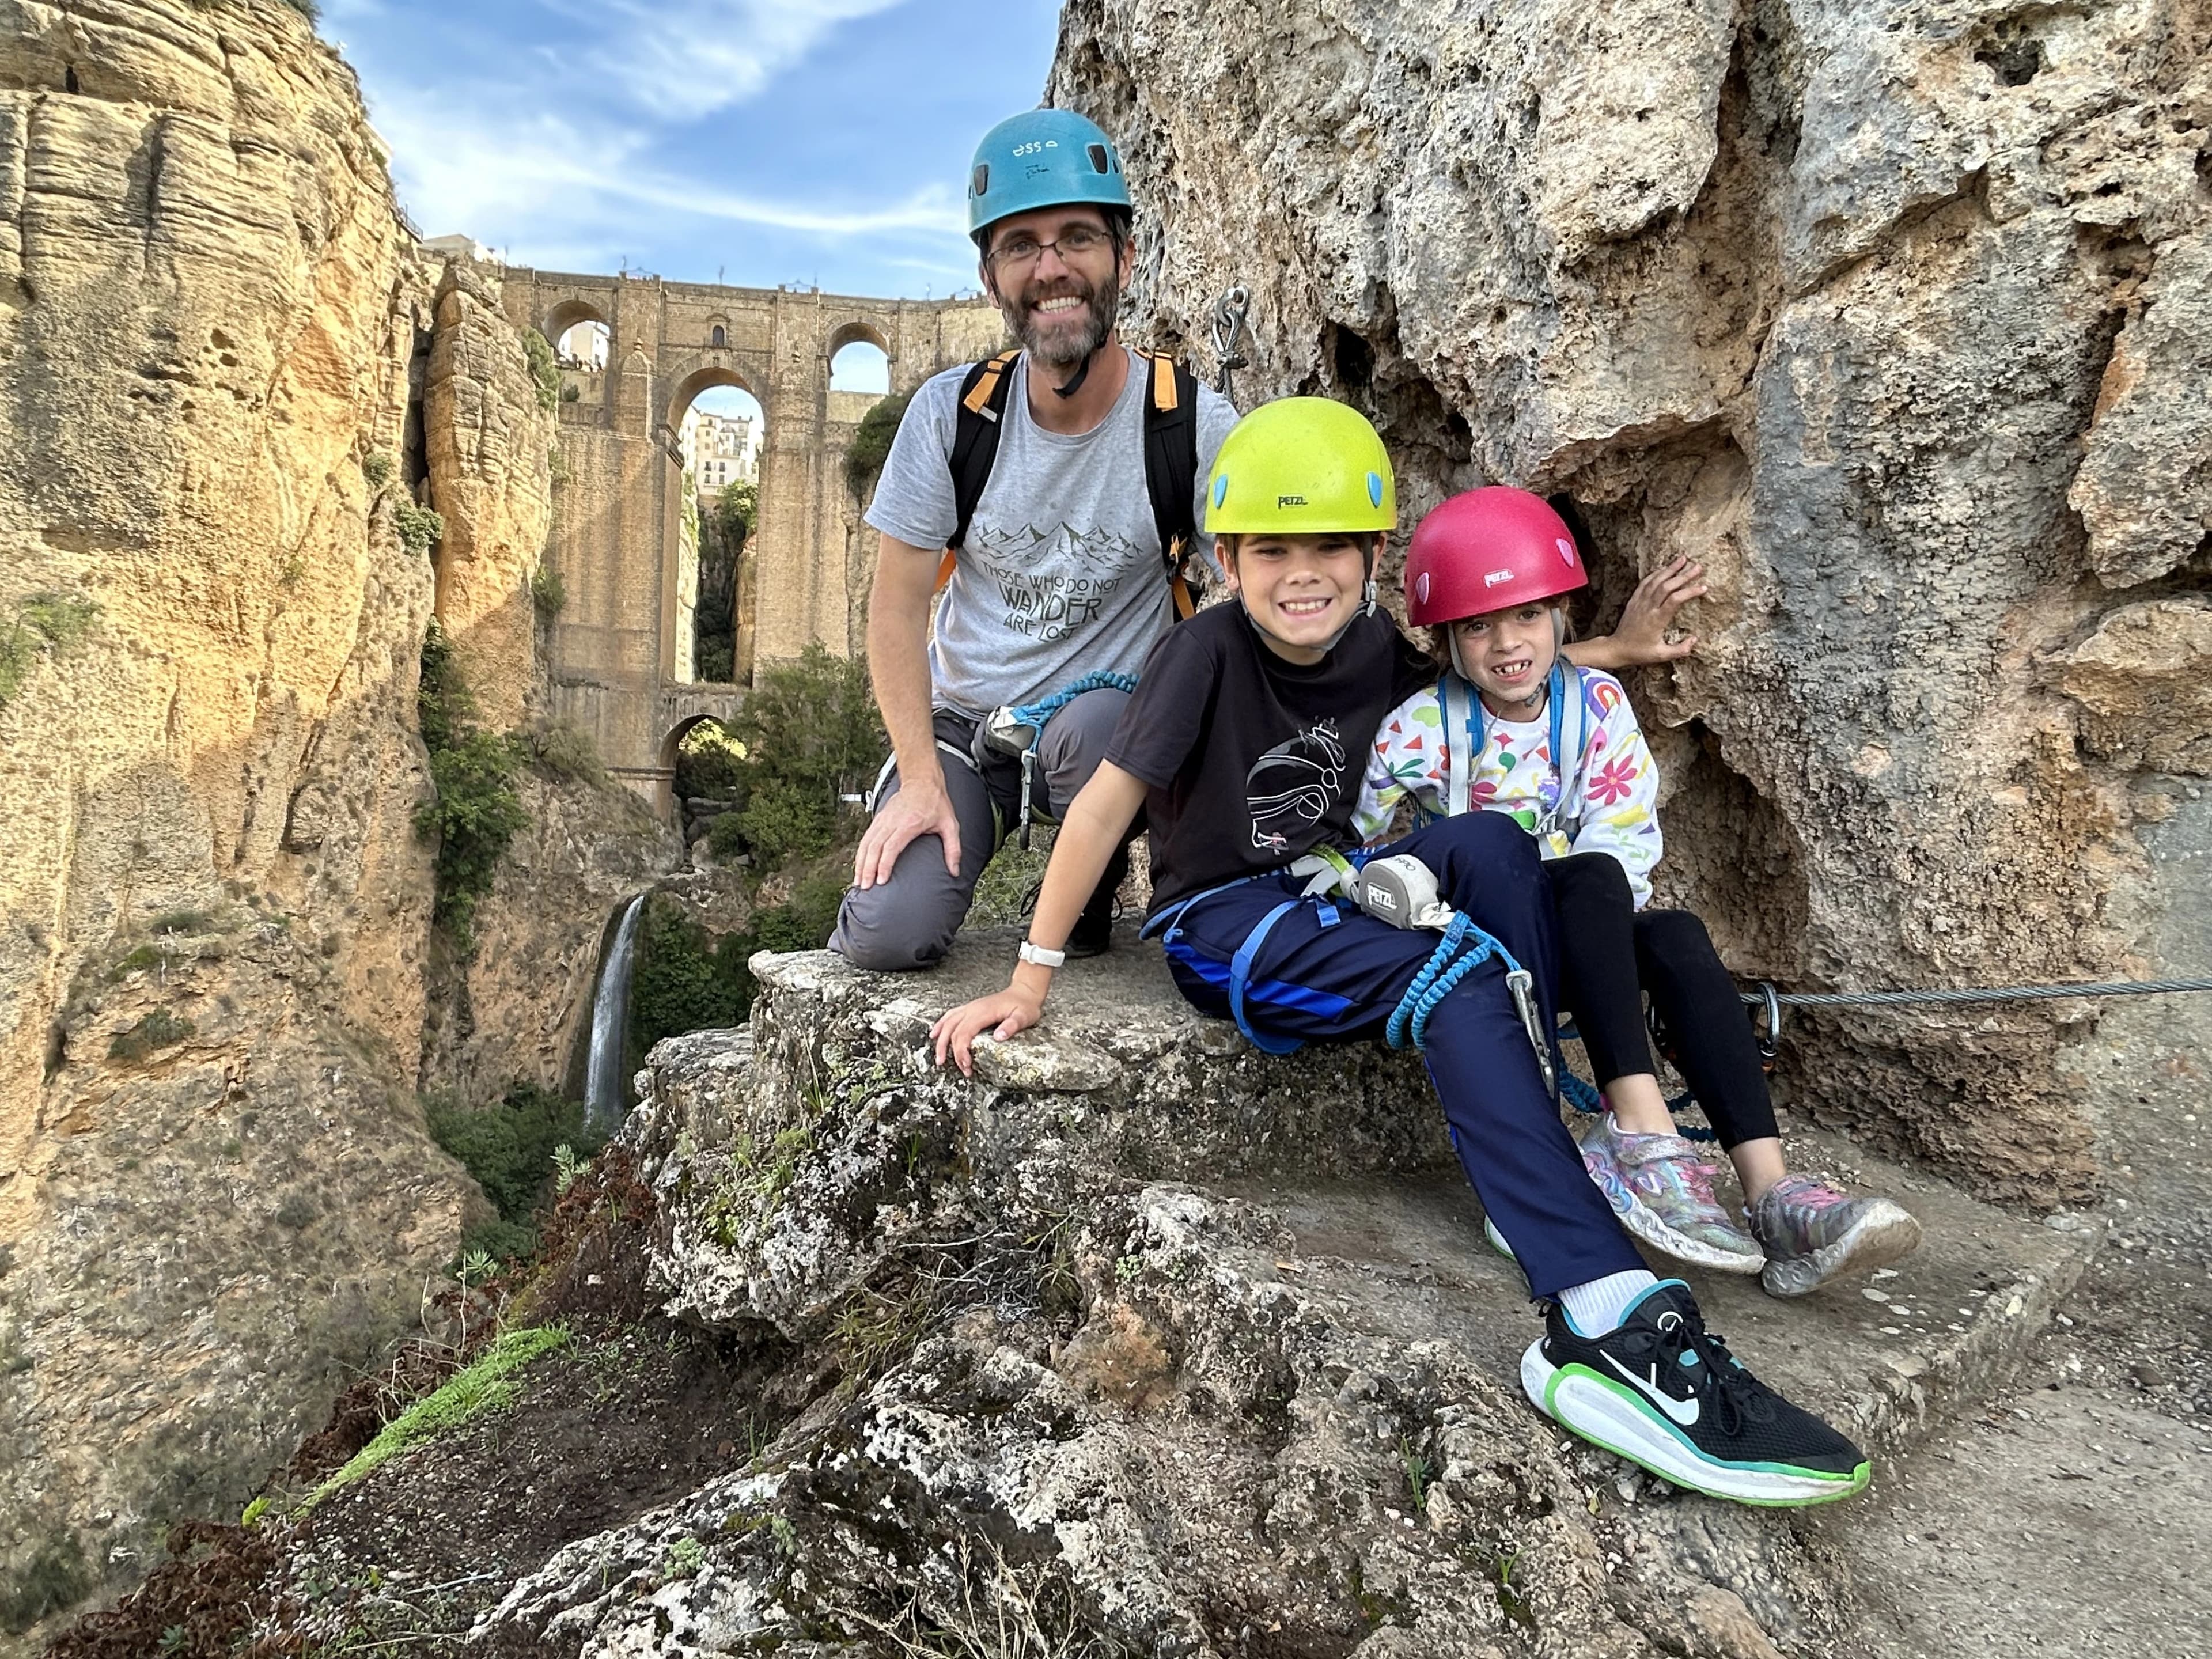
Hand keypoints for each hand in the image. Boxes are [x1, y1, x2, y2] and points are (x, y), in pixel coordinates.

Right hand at [853, 773, 959, 887]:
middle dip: (868, 869)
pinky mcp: (879, 818)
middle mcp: (893, 821)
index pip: (891, 847)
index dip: (884, 864)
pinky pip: (866, 838)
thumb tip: (954, 870)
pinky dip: (860, 853)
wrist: (922, 781)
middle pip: (874, 847)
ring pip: (867, 843)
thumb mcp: (950, 824)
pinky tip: (859, 865)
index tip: (881, 879)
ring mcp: (883, 819)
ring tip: (858, 880)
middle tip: (865, 886)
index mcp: (910, 823)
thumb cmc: (935, 802)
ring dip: (861, 863)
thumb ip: (953, 849)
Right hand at [931, 985, 1044, 1076]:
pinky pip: (950, 1016)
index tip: (967, 1064)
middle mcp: (973, 1009)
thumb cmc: (1024, 1005)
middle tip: (960, 1068)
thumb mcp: (1023, 1017)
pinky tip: (934, 1034)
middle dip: (951, 1051)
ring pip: (948, 1023)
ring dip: (941, 1041)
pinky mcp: (970, 1009)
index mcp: (983, 1012)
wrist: (1024, 992)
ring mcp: (970, 1008)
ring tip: (939, 1058)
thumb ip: (1011, 1026)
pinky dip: (940, 1026)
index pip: (964, 1032)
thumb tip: (999, 1037)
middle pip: (953, 1030)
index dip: (961, 1050)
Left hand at [1609, 556, 1706, 665]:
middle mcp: (1648, 608)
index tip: (1703, 587)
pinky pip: (1645, 583)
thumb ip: (1680, 650)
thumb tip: (1695, 639)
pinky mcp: (1634, 600)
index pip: (1675, 600)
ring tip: (1683, 559)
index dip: (1689, 592)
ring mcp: (1639, 602)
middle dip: (1684, 575)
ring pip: (1655, 581)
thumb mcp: (1661, 656)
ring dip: (1670, 569)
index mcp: (1656, 620)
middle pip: (1667, 586)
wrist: (1616, 648)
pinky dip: (1655, 573)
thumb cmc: (1640, 652)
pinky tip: (1664, 568)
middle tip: (1698, 567)